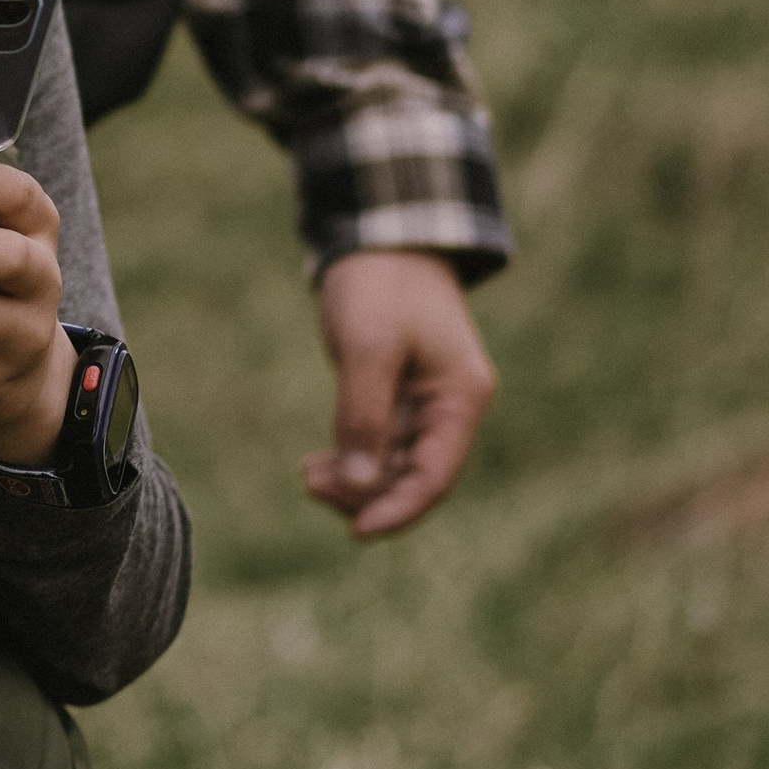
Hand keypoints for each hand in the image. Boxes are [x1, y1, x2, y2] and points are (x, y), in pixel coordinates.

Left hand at [306, 249, 497, 537]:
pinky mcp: (398, 394)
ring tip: (308, 477)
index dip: (397, 510)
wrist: (379, 236)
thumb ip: (365, 417)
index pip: (435, 476)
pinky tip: (316, 465)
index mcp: (461, 398)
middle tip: (312, 487)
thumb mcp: (368, 347)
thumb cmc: (380, 284)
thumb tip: (360, 487)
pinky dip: (351, 458)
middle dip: (367, 495)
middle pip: (415, 478)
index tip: (355, 531)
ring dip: (354, 480)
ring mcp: (425, 402)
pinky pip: (379, 444)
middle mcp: (450, 407)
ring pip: (394, 465)